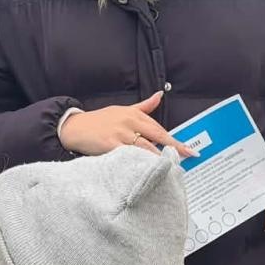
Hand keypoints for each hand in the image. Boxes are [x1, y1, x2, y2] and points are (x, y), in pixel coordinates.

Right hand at [57, 91, 193, 157]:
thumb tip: (160, 95)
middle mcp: (129, 122)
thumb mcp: (122, 110)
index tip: (189, 149)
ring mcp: (120, 134)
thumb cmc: (100, 121)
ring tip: (173, 167)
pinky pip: (129, 156)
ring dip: (160, 157)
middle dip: (174, 147)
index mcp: (134, 114)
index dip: (174, 140)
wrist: (75, 127)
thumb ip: (144, 106)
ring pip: (145, 147)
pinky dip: (140, 162)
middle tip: (189, 156)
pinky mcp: (110, 145)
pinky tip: (150, 169)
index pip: (159, 129)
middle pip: (157, 136)